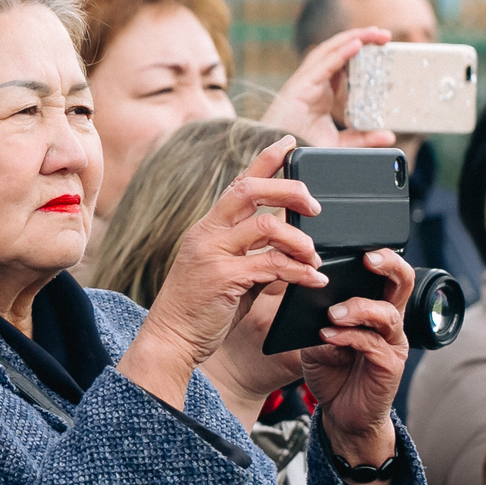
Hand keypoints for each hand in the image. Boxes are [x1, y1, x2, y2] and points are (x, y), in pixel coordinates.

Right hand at [117, 135, 326, 410]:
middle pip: (252, 190)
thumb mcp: (227, 275)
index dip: (265, 159)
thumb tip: (288, 252)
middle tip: (315, 206)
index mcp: (208, 228)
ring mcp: (212, 254)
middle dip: (290, 189)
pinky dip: (299, 271)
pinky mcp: (222, 278)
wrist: (170, 341)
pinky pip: (271, 265)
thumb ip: (253, 258)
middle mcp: (207, 233)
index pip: (239, 182)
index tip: (289, 143)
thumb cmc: (199, 311)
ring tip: (315, 256)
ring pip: (267, 226)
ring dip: (299, 238)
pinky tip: (314, 279)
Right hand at [260, 26, 397, 149]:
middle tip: (385, 36)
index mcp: (322, 92)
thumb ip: (363, 137)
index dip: (362, 52)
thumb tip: (389, 135)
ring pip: (330, 51)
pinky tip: (357, 45)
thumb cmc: (302, 149)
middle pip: (338, 51)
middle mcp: (313, 82)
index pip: (343, 63)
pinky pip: (323, 65)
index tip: (384, 48)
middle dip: (361, 39)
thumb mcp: (340, 144)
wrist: (281, 160)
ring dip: (353, 38)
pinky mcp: (300, 87)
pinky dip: (341, 53)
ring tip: (375, 33)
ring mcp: (306, 82)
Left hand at [301, 248, 413, 484]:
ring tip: (333, 314)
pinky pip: (373, 344)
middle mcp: (390, 322)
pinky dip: (350, 338)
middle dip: (389, 265)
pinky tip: (329, 337)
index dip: (381, 254)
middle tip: (368, 259)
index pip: (387, 272)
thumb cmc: (332, 372)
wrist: (341, 413)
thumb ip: (317, 317)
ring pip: (388, 313)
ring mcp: (393, 344)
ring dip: (359, 308)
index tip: (361, 244)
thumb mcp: (317, 337)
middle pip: (403, 282)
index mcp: (376, 308)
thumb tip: (307, 294)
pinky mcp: (389, 366)